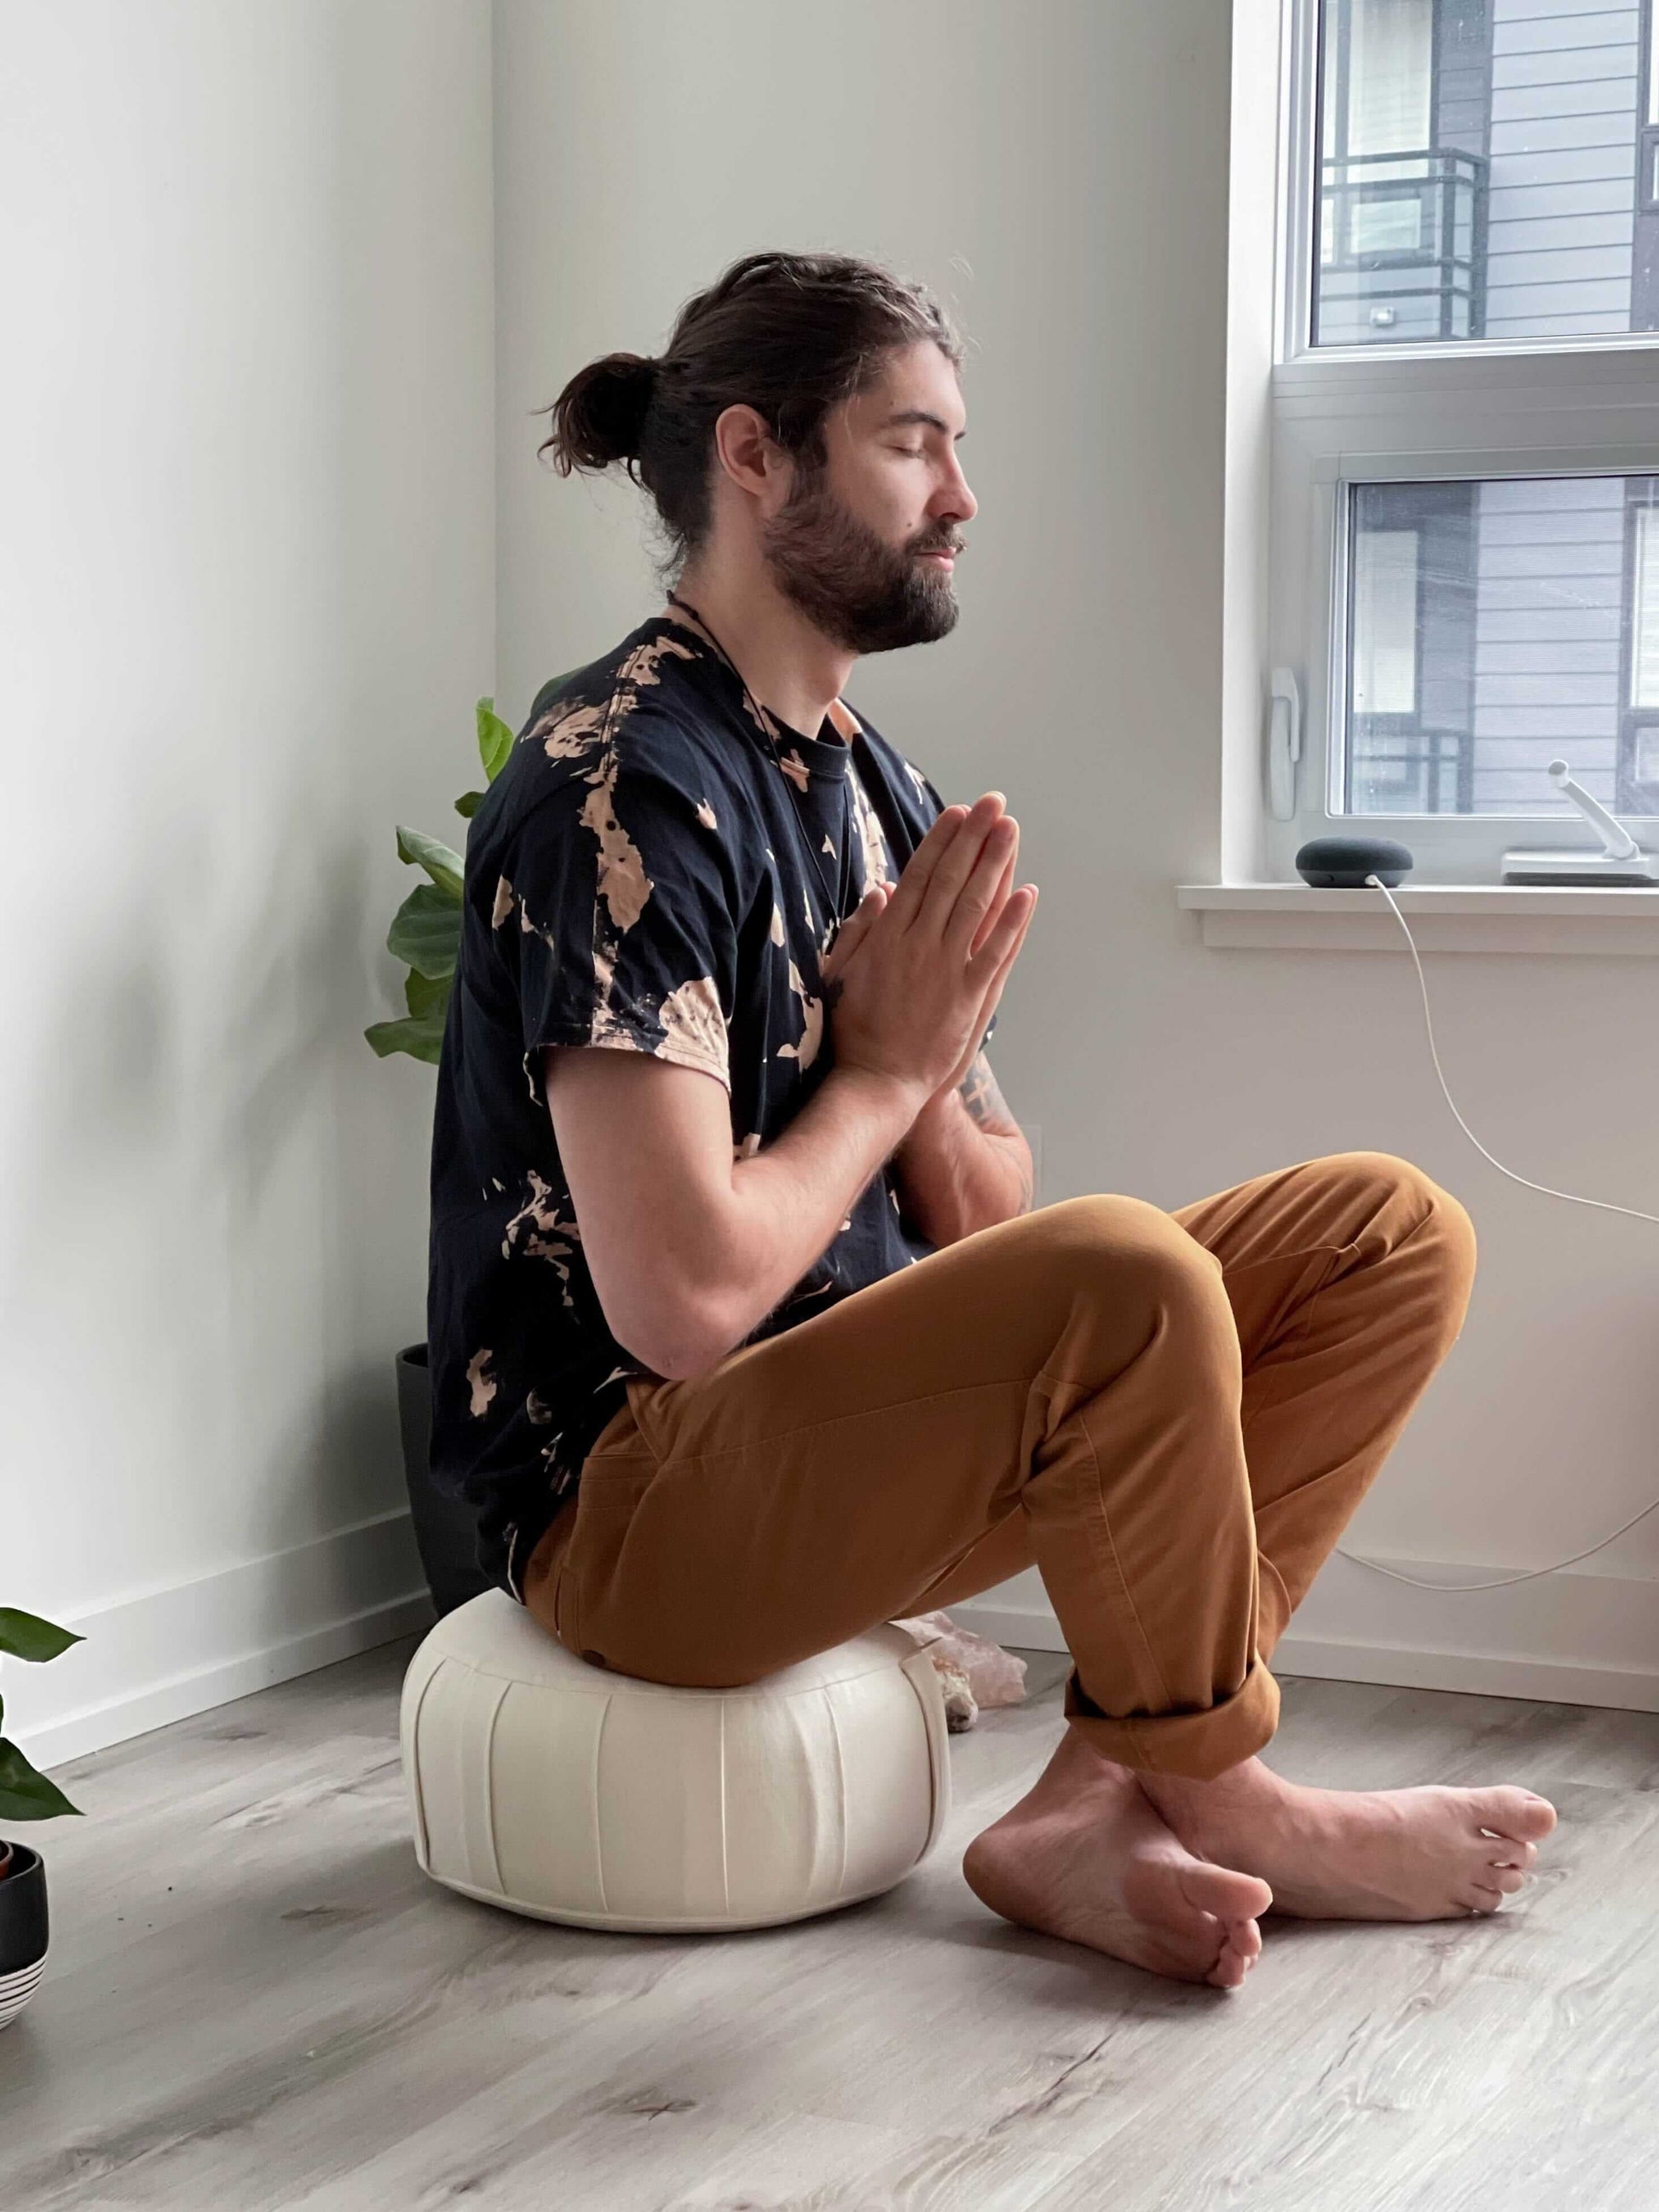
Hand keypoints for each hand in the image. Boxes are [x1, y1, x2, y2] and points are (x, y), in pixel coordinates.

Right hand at [819, 793, 1037, 1105]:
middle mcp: (919, 945)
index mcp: (888, 936)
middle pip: (952, 880)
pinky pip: (996, 952)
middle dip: (975, 838)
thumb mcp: (841, 973)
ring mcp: (947, 970)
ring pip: (976, 906)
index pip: (920, 876)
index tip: (958, 813)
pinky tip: (1026, 894)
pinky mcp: (969, 997)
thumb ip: (860, 930)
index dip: (941, 841)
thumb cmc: (854, 1030)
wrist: (878, 1082)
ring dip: (996, 865)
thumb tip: (882, 890)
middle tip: (995, 805)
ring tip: (1011, 832)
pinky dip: (1012, 922)